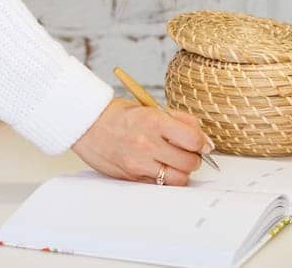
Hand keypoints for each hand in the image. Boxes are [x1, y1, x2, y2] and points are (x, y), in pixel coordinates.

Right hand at [70, 98, 214, 185]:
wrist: (88, 124)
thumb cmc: (118, 114)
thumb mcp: (151, 108)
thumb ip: (179, 121)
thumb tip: (203, 140)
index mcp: (154, 121)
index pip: (193, 140)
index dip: (203, 143)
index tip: (204, 144)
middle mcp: (147, 144)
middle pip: (189, 162)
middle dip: (194, 158)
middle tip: (188, 152)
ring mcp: (139, 163)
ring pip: (178, 179)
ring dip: (181, 171)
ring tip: (174, 161)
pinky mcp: (132, 177)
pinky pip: (160, 184)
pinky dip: (164, 178)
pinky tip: (158, 166)